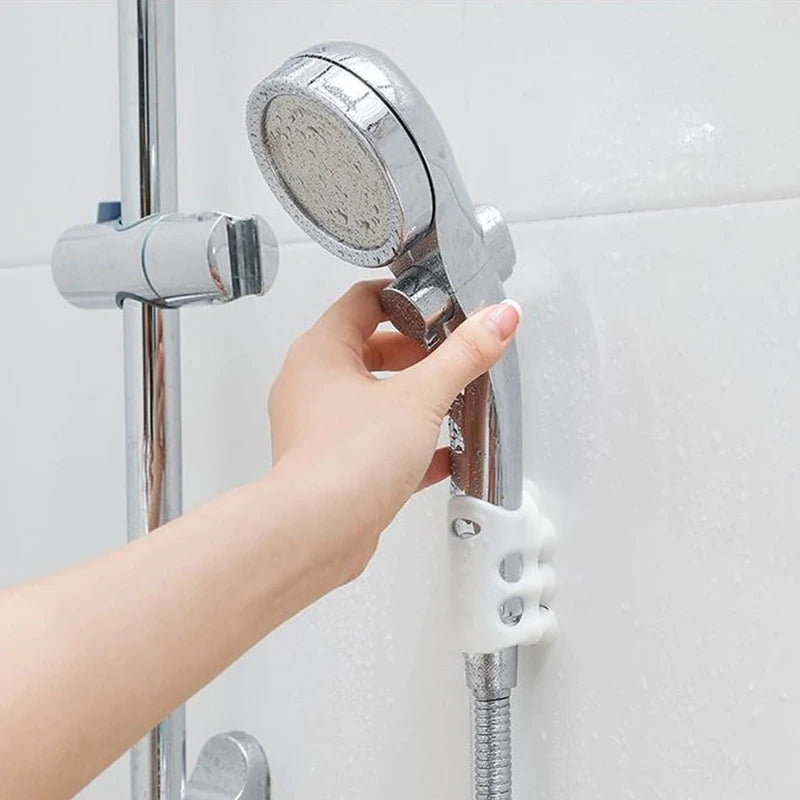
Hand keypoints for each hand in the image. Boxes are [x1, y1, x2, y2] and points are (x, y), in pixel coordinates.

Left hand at [267, 279, 520, 578]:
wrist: (317, 533)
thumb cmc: (349, 458)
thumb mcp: (421, 397)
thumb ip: (463, 355)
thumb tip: (500, 316)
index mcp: (320, 351)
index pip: (363, 301)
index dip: (405, 298)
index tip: (441, 306)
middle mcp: (310, 385)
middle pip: (367, 348)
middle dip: (414, 352)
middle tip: (450, 356)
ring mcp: (318, 426)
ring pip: (371, 398)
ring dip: (411, 398)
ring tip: (451, 401)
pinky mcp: (331, 464)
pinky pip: (373, 441)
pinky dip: (405, 442)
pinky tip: (443, 457)